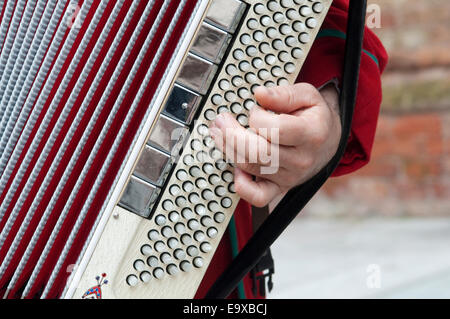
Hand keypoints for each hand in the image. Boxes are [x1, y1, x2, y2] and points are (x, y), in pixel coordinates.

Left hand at [209, 82, 340, 206]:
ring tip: (221, 133)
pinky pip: (257, 196)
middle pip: (258, 151)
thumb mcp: (308, 96)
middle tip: (221, 120)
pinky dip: (242, 185)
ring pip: (251, 167)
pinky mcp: (280, 188)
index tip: (255, 109)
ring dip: (229, 149)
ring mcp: (290, 177)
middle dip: (232, 134)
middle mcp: (301, 160)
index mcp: (311, 134)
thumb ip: (284, 94)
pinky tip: (237, 166)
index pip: (276, 129)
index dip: (257, 117)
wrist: (328, 143)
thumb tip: (259, 94)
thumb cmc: (314, 118)